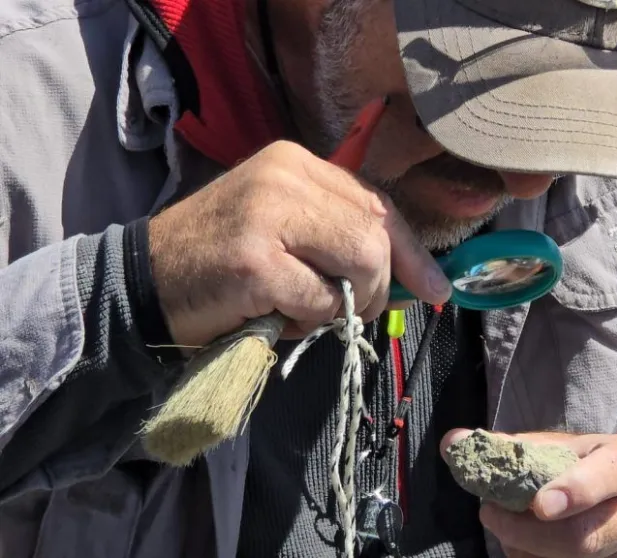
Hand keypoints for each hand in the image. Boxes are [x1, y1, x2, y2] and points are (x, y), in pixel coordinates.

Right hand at [148, 140, 450, 346]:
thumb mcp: (285, 230)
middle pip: (377, 235)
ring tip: (303, 310)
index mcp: (297, 162)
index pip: (378, 204)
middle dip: (379, 286)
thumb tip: (418, 277)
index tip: (435, 288)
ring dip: (343, 305)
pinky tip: (272, 315)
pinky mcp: (255, 260)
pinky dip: (307, 321)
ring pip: (362, 263)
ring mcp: (269, 214)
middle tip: (348, 311)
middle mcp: (286, 176)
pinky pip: (321, 301)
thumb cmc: (221, 263)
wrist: (141, 282)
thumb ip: (341, 238)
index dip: (412, 252)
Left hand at [441, 429, 616, 557]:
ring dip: (525, 550)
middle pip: (586, 538)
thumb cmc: (585, 468)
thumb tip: (453, 442)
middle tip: (491, 515)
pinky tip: (522, 548)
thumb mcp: (559, 449)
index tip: (539, 505)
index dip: (576, 490)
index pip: (611, 474)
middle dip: (529, 533)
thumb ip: (509, 447)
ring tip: (506, 530)